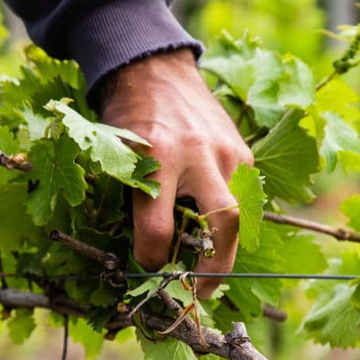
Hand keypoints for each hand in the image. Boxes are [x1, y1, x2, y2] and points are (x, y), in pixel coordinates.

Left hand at [99, 48, 252, 297]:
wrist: (154, 69)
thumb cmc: (127, 119)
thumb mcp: (118, 156)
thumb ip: (135, 200)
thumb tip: (149, 252)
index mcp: (154, 156)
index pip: (157, 228)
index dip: (151, 259)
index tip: (150, 268)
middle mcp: (195, 153)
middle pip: (223, 223)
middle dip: (216, 267)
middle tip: (202, 290)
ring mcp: (225, 150)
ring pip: (240, 214)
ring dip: (226, 246)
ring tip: (209, 265)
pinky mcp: (241, 150)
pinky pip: (241, 196)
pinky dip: (227, 217)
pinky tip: (211, 225)